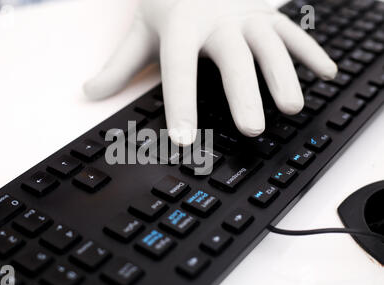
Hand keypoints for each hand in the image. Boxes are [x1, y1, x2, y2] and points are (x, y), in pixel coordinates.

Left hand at [84, 0, 336, 145]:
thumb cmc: (166, 4)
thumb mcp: (139, 31)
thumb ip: (117, 64)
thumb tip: (86, 93)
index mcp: (181, 26)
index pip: (179, 70)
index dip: (181, 105)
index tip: (186, 141)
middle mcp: (217, 19)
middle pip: (233, 58)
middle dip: (244, 92)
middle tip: (251, 128)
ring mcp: (247, 14)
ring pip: (270, 43)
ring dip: (284, 74)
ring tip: (292, 107)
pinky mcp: (268, 12)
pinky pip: (293, 30)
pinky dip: (312, 50)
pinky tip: (328, 73)